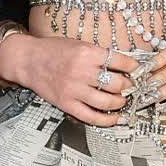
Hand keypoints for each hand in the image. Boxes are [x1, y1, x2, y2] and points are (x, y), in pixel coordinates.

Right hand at [0, 31, 140, 126]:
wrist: (28, 60)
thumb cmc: (53, 50)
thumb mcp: (79, 44)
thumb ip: (99, 55)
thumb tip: (125, 66)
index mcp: (87, 52)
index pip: (120, 61)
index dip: (134, 67)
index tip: (138, 70)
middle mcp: (81, 71)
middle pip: (117, 83)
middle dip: (128, 86)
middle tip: (130, 86)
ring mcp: (74, 89)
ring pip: (108, 102)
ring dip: (121, 102)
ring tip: (123, 100)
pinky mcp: (67, 104)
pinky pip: (92, 117)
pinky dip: (108, 120)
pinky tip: (116, 118)